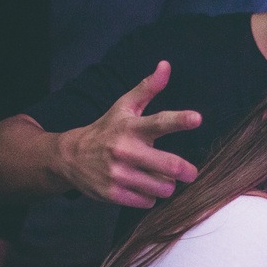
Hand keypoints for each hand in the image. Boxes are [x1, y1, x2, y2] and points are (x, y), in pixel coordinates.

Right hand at [54, 61, 200, 206]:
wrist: (69, 156)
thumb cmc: (106, 129)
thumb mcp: (124, 106)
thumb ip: (148, 88)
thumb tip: (166, 65)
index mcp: (131, 127)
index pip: (159, 122)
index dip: (180, 120)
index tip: (197, 118)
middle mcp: (124, 149)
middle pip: (168, 165)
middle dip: (185, 171)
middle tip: (189, 172)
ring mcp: (118, 173)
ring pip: (162, 187)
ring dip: (166, 185)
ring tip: (158, 178)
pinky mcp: (113, 193)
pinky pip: (147, 201)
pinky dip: (150, 197)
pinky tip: (141, 187)